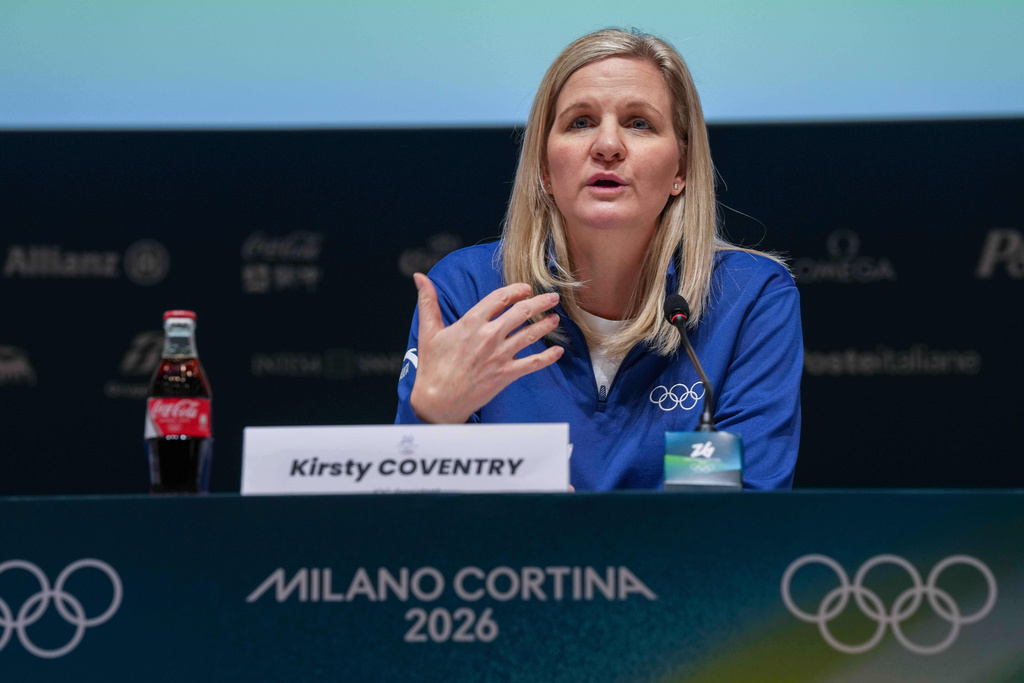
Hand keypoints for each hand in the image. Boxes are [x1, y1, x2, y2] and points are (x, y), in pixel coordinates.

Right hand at [410, 273, 563, 422]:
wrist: (438, 401)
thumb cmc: (433, 366)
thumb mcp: (428, 331)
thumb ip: (428, 302)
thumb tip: (419, 277)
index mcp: (471, 323)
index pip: (500, 298)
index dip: (516, 290)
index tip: (526, 288)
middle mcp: (489, 336)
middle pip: (521, 312)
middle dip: (540, 302)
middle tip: (551, 297)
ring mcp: (500, 356)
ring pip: (531, 335)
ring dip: (547, 325)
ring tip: (556, 318)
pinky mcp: (506, 375)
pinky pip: (533, 364)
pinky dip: (548, 358)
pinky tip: (558, 352)